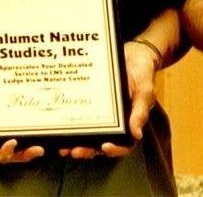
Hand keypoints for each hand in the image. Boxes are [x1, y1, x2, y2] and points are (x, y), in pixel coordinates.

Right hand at [0, 61, 44, 164]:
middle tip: (37, 149)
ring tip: (40, 141)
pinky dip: (21, 125)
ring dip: (24, 144)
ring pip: (9, 140)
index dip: (1, 155)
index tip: (12, 144)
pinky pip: (10, 122)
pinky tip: (33, 121)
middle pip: (3, 152)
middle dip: (20, 154)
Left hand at [57, 40, 161, 159]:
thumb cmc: (142, 72)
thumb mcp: (145, 89)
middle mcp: (114, 122)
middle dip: (87, 150)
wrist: (131, 53)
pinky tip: (57, 125)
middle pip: (100, 144)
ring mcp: (99, 114)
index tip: (105, 146)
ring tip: (62, 146)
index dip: (115, 150)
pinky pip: (78, 116)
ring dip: (74, 142)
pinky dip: (68, 123)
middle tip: (74, 150)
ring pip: (87, 135)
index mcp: (129, 122)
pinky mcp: (88, 104)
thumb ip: (141, 110)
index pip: (124, 144)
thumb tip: (137, 134)